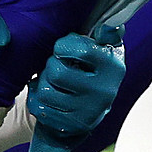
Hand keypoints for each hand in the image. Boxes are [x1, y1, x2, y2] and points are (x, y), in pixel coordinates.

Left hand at [25, 22, 125, 151]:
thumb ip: (107, 33)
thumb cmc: (92, 69)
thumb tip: (113, 26)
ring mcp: (88, 112)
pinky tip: (48, 95)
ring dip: (43, 82)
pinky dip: (37, 99)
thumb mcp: (105, 49)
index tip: (62, 48)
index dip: (63, 45)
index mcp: (114, 67)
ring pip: (45, 91)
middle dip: (51, 65)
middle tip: (57, 65)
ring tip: (52, 81)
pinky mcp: (71, 126)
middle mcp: (104, 91)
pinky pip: (39, 107)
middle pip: (57, 72)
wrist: (90, 108)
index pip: (82, 50)